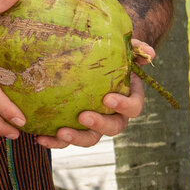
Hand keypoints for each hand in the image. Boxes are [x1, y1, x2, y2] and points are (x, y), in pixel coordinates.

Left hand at [34, 38, 151, 149]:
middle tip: (83, 116)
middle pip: (112, 128)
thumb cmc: (111, 55)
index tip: (108, 97)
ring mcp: (94, 124)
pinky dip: (54, 141)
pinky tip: (39, 137)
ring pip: (90, 138)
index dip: (124, 105)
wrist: (92, 62)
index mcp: (129, 99)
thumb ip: (136, 49)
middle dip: (98, 124)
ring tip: (60, 133)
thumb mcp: (123, 48)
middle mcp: (114, 116)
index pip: (133, 108)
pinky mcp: (75, 128)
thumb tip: (150, 51)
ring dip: (75, 138)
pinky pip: (66, 139)